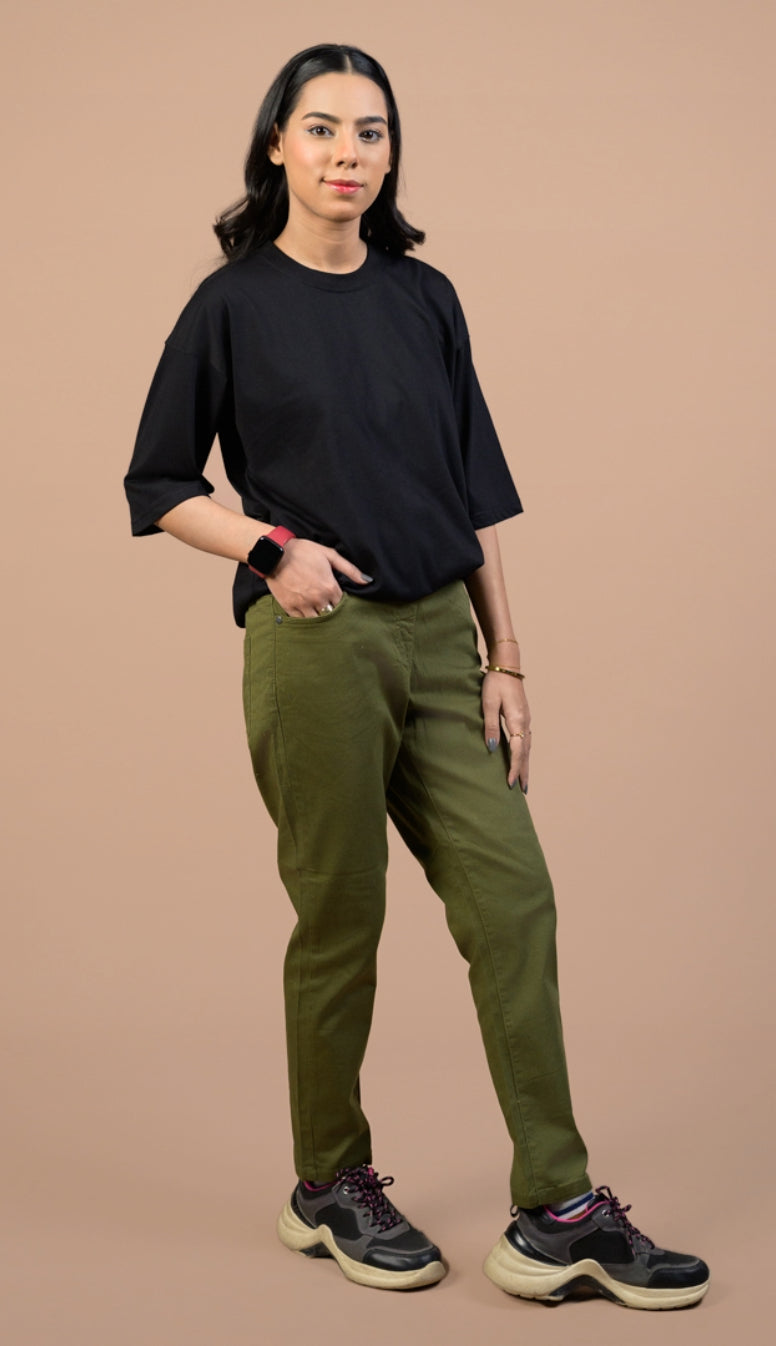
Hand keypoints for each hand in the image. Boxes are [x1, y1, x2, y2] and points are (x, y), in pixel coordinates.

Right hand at [266, 538, 371, 616]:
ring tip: (318, 611)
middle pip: (331, 614)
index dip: (341, 602)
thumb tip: (367, 581)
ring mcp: (303, 605)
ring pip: (317, 620)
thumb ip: (350, 569)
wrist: (275, 554)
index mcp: (330, 588)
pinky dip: (305, 618)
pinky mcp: (289, 607)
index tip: (337, 599)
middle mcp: (318, 599)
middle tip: (329, 606)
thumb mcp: (329, 555)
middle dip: (331, 611)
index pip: (342, 604)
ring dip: (319, 617)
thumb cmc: (303, 552)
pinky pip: (301, 621)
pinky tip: (307, 613)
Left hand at [482, 671, 531, 792]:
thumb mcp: (488, 704)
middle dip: (524, 772)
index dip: (515, 768)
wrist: (506, 666)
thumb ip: (490, 726)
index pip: (518, 751)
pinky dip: (525, 753)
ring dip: (526, 764)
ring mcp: (526, 719)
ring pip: (528, 747)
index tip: (511, 784)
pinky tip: (522, 757)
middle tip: (523, 791)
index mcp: (517, 721)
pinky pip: (526, 740)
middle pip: (526, 753)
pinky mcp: (523, 716)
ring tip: (524, 779)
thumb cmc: (494, 683)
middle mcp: (525, 722)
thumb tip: (492, 749)